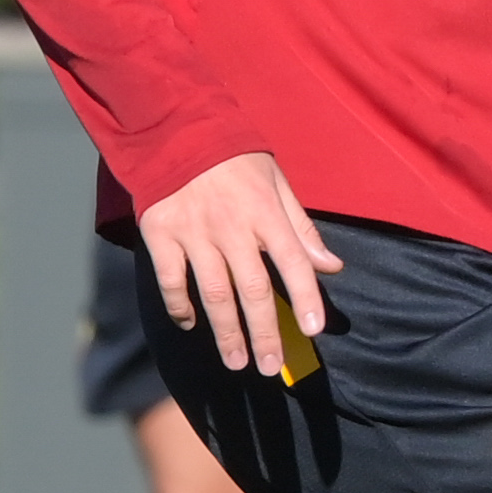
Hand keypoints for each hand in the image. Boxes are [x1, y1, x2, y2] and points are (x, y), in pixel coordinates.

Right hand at [139, 152, 341, 375]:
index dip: (305, 296)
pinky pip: (171, 280)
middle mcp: (231, 225)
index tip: (313, 330)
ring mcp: (193, 231)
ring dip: (226, 332)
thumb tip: (331, 267)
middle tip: (270, 366)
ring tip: (237, 362)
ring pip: (213, 292)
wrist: (175, 125)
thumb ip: (302, 227)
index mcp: (264, 211)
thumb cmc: (233, 156)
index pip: (293, 260)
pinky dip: (180, 306)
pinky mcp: (160, 232)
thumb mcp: (276, 181)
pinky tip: (190, 324)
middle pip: (252, 289)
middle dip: (264, 332)